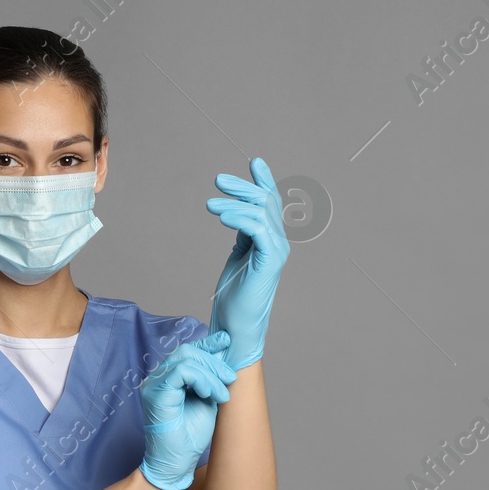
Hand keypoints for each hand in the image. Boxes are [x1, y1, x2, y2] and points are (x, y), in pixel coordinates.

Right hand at [139, 330, 237, 489]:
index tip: (227, 341)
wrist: (175, 463)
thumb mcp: (207, 400)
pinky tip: (208, 394)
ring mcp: (154, 384)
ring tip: (221, 395)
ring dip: (211, 374)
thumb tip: (223, 355)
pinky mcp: (156, 393)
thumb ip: (211, 380)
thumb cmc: (189, 437)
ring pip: (186, 359)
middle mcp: (158, 378)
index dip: (208, 344)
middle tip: (230, 379)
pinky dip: (200, 379)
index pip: (188, 352)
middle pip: (188, 351)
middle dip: (214, 362)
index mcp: (169, 379)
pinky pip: (181, 372)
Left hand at [206, 156, 290, 369]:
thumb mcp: (238, 256)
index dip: (263, 181)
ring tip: (210, 205)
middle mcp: (278, 243)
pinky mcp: (270, 261)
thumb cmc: (235, 298)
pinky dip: (239, 219)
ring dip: (233, 204)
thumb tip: (235, 212)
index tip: (254, 161)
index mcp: (270, 240)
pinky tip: (222, 217)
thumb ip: (242, 234)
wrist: (236, 328)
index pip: (271, 203)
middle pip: (265, 203)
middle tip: (218, 180)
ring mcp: (277, 251)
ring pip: (259, 213)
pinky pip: (257, 229)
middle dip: (242, 187)